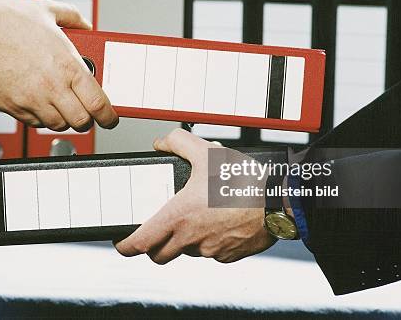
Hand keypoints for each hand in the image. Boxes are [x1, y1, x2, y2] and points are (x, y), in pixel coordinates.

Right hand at [0, 0, 117, 131]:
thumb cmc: (7, 19)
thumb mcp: (48, 11)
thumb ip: (73, 18)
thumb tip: (85, 25)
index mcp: (68, 65)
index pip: (98, 104)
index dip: (108, 116)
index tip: (110, 118)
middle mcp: (52, 86)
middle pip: (80, 122)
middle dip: (86, 119)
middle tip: (84, 110)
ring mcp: (31, 99)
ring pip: (57, 125)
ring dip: (62, 118)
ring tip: (59, 103)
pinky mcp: (12, 106)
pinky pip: (33, 122)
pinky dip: (39, 116)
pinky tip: (38, 101)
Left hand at [115, 129, 275, 263]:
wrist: (277, 201)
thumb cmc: (242, 180)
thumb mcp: (206, 152)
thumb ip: (178, 143)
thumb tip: (161, 142)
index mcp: (179, 216)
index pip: (141, 243)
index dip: (126, 245)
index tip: (123, 242)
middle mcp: (191, 238)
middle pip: (159, 254)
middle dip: (153, 246)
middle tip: (156, 231)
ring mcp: (210, 251)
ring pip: (186, 253)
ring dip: (184, 241)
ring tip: (197, 217)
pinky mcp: (228, 256)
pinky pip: (211, 254)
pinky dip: (209, 242)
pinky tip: (219, 222)